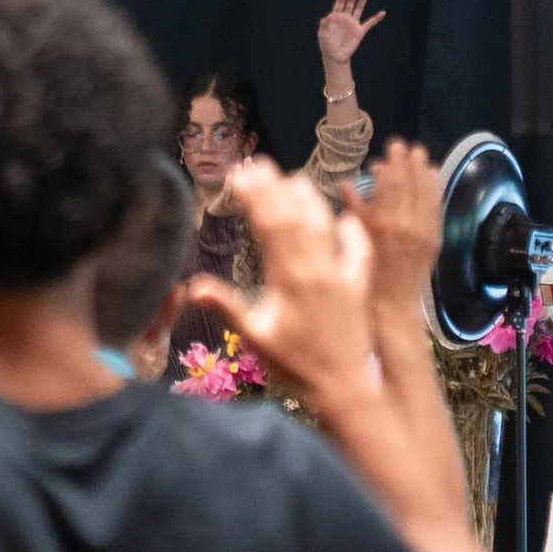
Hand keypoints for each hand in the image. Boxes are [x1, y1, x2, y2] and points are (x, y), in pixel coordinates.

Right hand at [207, 160, 377, 409]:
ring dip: (309, 199)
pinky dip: (352, 228)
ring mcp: (342, 273)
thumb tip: (192, 286)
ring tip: (293, 177)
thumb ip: (227, 307)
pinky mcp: (360, 283)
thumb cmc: (294, 364)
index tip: (240, 176)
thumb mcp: (256, 338)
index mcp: (289, 278)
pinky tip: (344, 214)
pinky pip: (359, 248)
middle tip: (258, 165)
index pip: (270, 226)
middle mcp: (317, 269)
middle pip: (294, 217)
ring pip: (325, 225)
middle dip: (275, 188)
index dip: (255, 198)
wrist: (344, 385)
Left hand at [316, 0, 386, 68]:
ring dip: (362, 0)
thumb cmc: (326, 45)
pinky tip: (382, 13)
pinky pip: (370, 23)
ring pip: (359, 9)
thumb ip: (324, 25)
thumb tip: (328, 16)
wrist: (335, 56)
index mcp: (335, 17)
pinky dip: (376, 18)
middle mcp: (345, 18)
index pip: (339, 4)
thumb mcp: (322, 34)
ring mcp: (353, 24)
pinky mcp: (360, 31)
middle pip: (349, 4)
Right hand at [350, 139, 442, 322]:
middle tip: (407, 145)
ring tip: (422, 155)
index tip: (392, 146)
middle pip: (410, 185)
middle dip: (409, 163)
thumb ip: (353, 210)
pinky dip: (435, 191)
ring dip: (424, 173)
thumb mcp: (353, 240)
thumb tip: (349, 183)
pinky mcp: (434, 240)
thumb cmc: (364, 276)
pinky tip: (434, 178)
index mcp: (382, 222)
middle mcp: (406, 223)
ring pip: (426, 194)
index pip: (391, 184)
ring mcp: (423, 231)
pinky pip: (436, 209)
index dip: (393, 163)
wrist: (391, 306)